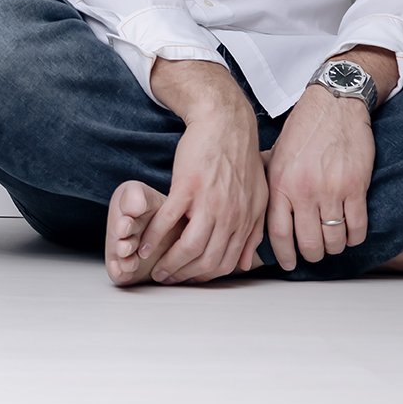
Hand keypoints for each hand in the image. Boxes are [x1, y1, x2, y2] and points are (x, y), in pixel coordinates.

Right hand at [145, 102, 267, 283]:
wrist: (226, 124)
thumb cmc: (240, 158)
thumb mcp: (257, 197)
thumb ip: (252, 231)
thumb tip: (245, 262)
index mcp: (246, 220)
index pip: (225, 262)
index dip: (204, 276)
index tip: (188, 279)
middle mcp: (230, 216)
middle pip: (206, 260)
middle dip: (184, 275)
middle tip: (166, 279)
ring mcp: (208, 202)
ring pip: (188, 246)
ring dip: (169, 262)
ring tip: (155, 268)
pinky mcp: (187, 187)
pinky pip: (168, 220)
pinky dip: (154, 237)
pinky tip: (144, 245)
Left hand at [266, 86, 374, 268]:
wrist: (333, 106)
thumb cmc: (302, 131)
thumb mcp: (275, 156)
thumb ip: (269, 184)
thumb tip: (256, 211)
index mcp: (280, 184)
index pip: (278, 233)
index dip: (284, 255)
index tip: (288, 264)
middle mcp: (303, 190)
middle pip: (308, 242)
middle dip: (311, 255)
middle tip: (313, 254)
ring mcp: (331, 190)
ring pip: (333, 239)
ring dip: (333, 248)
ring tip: (331, 245)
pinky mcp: (355, 187)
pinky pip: (356, 227)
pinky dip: (353, 237)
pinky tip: (350, 234)